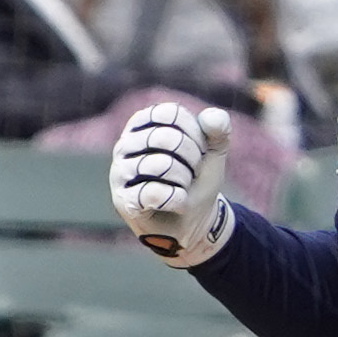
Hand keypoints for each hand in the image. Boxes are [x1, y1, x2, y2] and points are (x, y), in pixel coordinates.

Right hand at [110, 101, 236, 266]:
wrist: (195, 223)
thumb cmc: (197, 182)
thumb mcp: (213, 153)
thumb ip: (218, 130)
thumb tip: (213, 117)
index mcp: (143, 124)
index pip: (171, 114)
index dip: (196, 134)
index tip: (198, 151)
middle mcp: (125, 144)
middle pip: (167, 138)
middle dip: (193, 159)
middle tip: (191, 174)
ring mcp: (119, 172)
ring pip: (161, 165)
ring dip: (184, 181)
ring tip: (182, 188)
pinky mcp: (123, 201)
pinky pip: (154, 193)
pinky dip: (177, 200)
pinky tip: (176, 203)